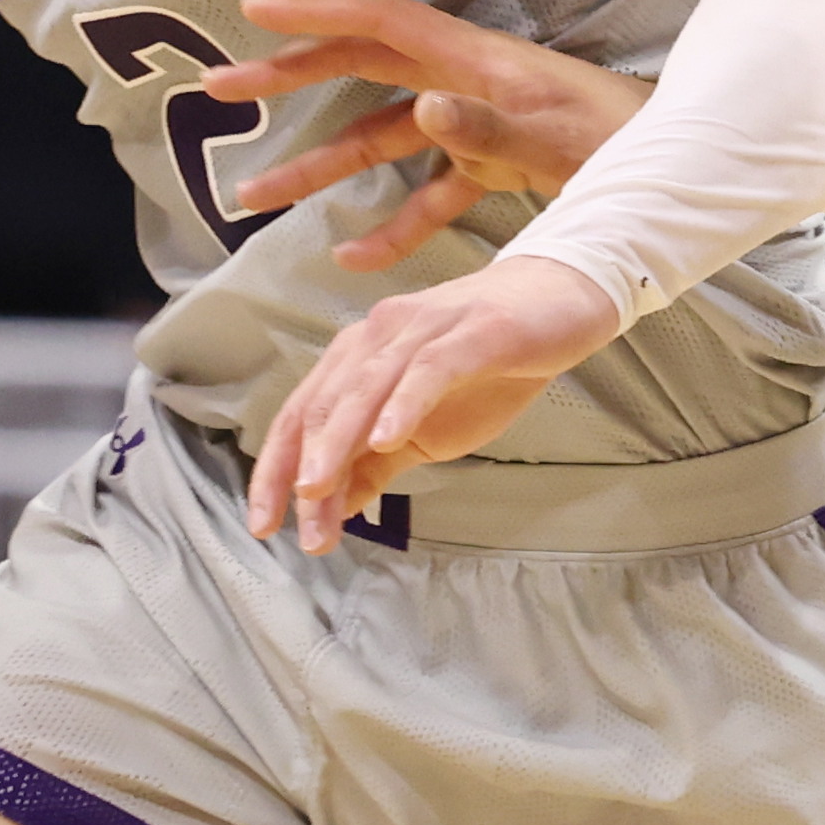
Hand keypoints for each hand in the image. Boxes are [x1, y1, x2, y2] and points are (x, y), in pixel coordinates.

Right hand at [207, 0, 650, 266]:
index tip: (254, 12)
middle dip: (286, 81)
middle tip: (218, 93)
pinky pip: (424, 195)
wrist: (684, 166)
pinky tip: (353, 258)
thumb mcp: (552, 138)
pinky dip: (389, 225)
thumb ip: (484, 127)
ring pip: (376, 141)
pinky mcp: (492, 166)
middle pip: (357, 74)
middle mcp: (464, 84)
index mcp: (474, 63)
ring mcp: (474, 125)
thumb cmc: (627, 142)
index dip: (317, 15)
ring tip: (252, 200)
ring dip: (317, 170)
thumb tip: (419, 111)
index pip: (380, 25)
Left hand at [240, 253, 629, 548]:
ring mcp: (423, 330)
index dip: (274, 470)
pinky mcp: (470, 332)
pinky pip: (427, 369)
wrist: (562, 301)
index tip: (263, 523)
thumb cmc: (491, 364)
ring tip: (317, 490)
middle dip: (303, 469)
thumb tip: (334, 508)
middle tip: (298, 523)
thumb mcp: (429, 429)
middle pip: (323, 404)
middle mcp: (378, 335)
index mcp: (360, 357)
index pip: (301, 415)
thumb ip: (378, 464)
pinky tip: (388, 439)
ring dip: (338, 442)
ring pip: (365, 387)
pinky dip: (403, 404)